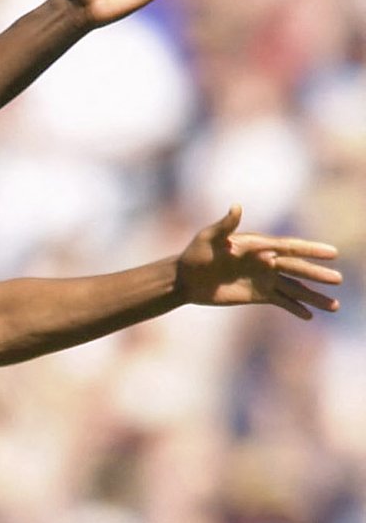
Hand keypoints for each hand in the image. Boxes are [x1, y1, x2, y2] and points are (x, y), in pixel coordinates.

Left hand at [176, 206, 341, 318]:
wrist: (185, 278)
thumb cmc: (195, 254)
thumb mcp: (208, 238)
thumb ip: (225, 225)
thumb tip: (236, 206)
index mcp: (259, 246)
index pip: (289, 248)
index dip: (310, 250)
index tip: (332, 253)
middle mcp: (266, 262)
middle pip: (297, 269)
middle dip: (317, 275)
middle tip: (338, 280)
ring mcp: (263, 280)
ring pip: (294, 288)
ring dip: (313, 296)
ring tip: (334, 306)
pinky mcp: (257, 295)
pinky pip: (281, 301)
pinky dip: (295, 308)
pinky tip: (309, 315)